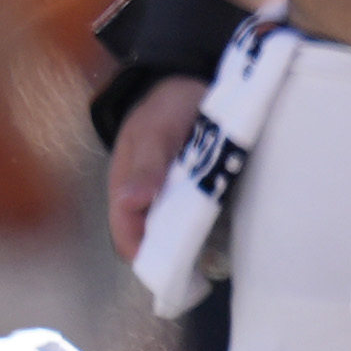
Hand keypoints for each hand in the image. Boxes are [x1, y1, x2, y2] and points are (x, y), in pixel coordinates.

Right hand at [106, 75, 207, 262]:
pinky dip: (205, 225)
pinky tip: (225, 232)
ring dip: (191, 244)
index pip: (127, 235)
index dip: (146, 256)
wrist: (186, 81)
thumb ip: (146, 166)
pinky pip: (194, 216)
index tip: (174, 269)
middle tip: (203, 267)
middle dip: (173, 257)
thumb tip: (131, 202)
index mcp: (125, 188)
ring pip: (174, 232)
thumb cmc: (165, 105)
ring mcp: (167, 196)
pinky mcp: (190, 190)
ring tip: (216, 256)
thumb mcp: (155, 132)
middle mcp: (144, 199)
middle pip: (152, 240)